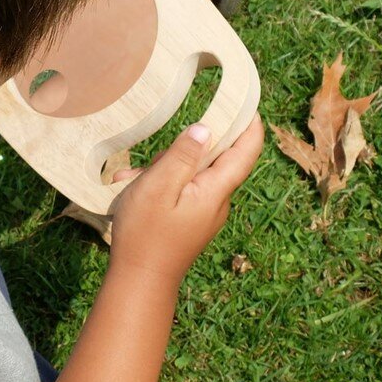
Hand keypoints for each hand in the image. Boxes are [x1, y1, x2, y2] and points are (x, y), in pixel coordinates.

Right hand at [107, 116, 263, 285]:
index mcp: (216, 191)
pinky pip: (181, 191)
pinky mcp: (192, 221)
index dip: (250, 122)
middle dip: (183, 150)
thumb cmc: (146, 235)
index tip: (245, 98)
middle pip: (214, 159)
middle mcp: (218, 202)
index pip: (246, 150)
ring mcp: (206, 213)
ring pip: (192, 174)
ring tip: (132, 184)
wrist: (141, 282)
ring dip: (163, 170)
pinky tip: (133, 194)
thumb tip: (206, 128)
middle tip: (152, 161)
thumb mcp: (158, 187)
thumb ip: (182, 156)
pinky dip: (160, 186)